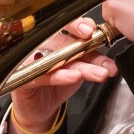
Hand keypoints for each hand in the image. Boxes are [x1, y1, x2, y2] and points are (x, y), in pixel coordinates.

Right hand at [6, 17, 116, 133]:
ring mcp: (29, 60)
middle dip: (80, 38)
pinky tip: (74, 76)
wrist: (37, 110)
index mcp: (53, 38)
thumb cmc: (56, 82)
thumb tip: (110, 60)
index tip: (93, 30)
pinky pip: (43, 76)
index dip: (80, 24)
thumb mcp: (77, 69)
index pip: (66, 24)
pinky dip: (60, 76)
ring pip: (57, 58)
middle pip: (61, 38)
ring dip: (81, 65)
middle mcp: (39, 45)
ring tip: (99, 72)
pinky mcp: (23, 78)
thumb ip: (89, 59)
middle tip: (92, 37)